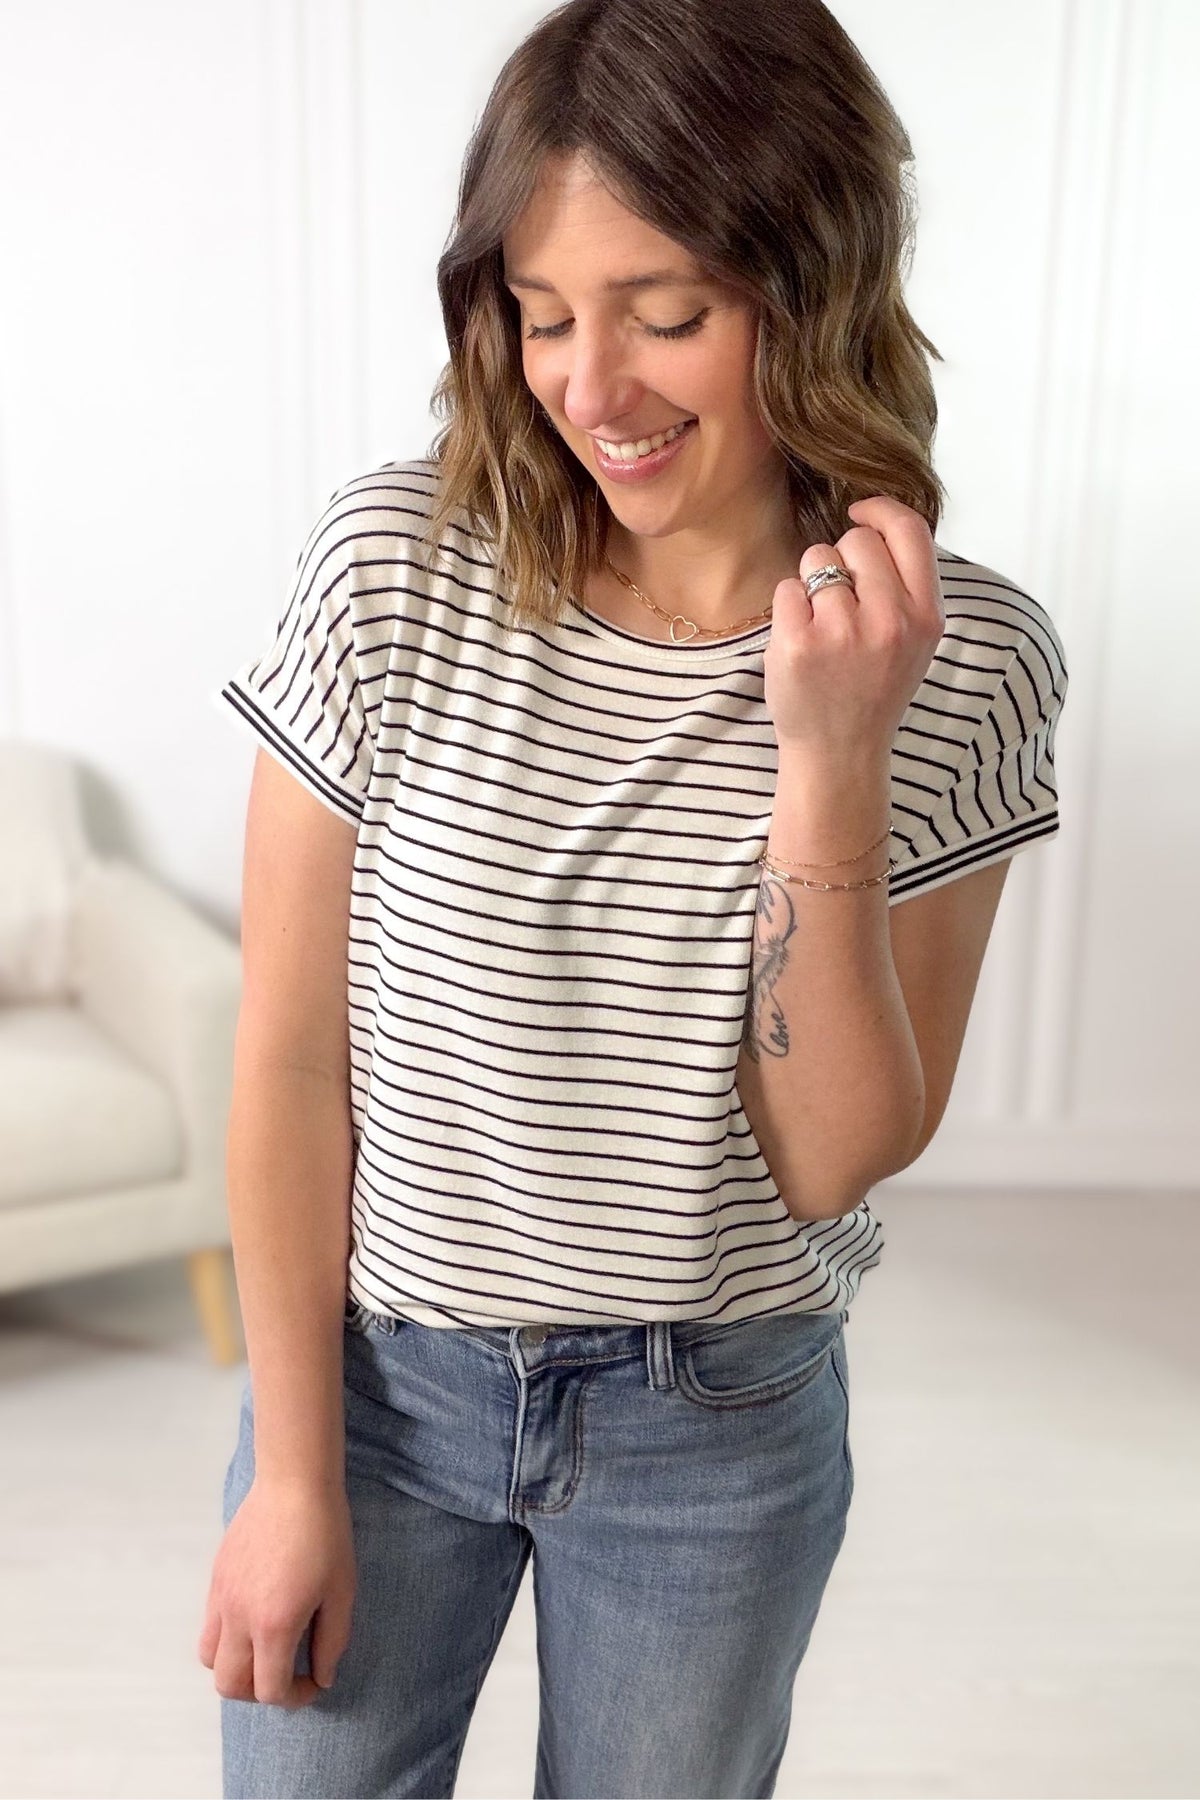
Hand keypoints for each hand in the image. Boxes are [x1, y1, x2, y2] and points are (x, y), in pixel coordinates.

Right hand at [198, 1475, 355, 1708]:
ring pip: (210, 1661)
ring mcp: (221, 1598)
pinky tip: (254, 1620)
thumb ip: (331, 1642)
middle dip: (259, 1692)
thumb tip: (321, 1677)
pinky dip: (225, 1640)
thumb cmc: (325, 1534)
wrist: (293, 1483)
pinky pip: (208, 1628)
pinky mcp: (215, 1580)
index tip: (314, 1680)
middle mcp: (238, 1618)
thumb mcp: (341, 1592)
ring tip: (265, 1651)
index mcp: (273, 1625)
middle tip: (288, 1672)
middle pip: (230, 1686)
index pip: (269, 1690)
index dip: (295, 1696)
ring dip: (236, 1669)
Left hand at [763, 495, 945, 764]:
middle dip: (842, 558)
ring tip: (822, 627)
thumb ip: (905, 588)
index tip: (859, 511)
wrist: (840, 754)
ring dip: (812, 583)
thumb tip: (879, 525)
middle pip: (857, 540)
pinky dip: (787, 609)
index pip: (910, 531)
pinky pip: (786, 588)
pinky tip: (800, 641)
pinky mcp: (800, 644)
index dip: (881, 510)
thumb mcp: (913, 641)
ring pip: (818, 558)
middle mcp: (890, 621)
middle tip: (839, 603)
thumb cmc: (871, 692)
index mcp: (925, 616)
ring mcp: (843, 633)